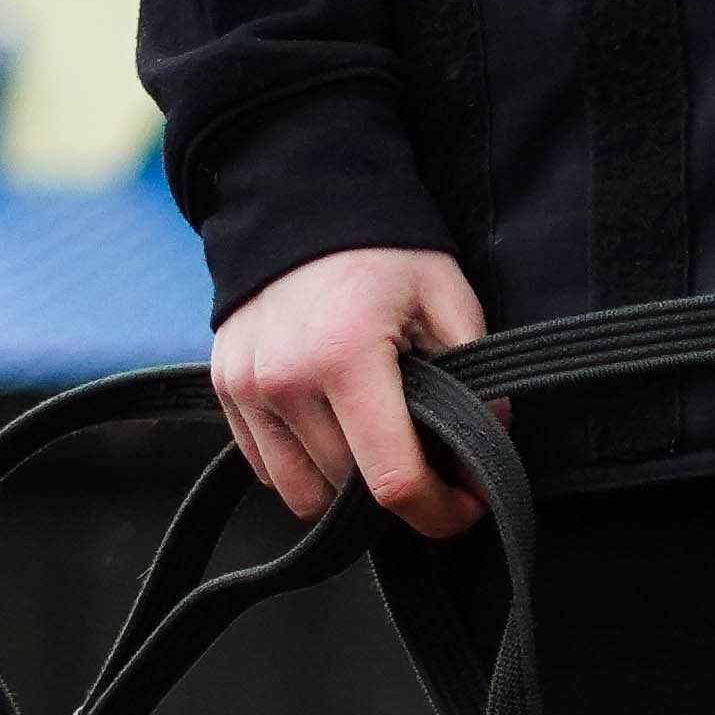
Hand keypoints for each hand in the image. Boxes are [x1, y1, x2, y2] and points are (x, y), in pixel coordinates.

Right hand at [210, 244, 491, 535]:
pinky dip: (306, 468)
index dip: (440, 511)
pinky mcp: (224, 389)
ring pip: (304, 492)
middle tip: (433, 461)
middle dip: (400, 489)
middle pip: (351, 489)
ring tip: (379, 445)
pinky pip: (268, 468)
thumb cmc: (383, 251)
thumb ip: (476, 376)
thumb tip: (490, 441)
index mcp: (345, 356)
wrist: (300, 203)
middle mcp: (285, 379)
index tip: (467, 504)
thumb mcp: (447, 299)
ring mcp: (246, 387)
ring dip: (348, 488)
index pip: (392, 479)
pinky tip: (336, 432)